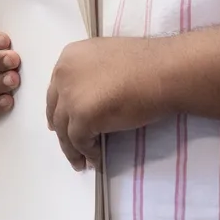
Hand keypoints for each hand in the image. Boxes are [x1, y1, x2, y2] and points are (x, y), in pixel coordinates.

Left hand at [45, 37, 161, 170]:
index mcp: (69, 57)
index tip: (59, 124)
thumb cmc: (145, 64)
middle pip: (56, 110)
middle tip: (69, 146)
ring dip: (72, 149)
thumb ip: (90, 75)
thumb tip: (88, 98)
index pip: (57, 89)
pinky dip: (88, 153)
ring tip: (81, 163)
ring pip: (64, 129)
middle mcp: (63, 74)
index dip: (59, 109)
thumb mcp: (106, 60)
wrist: (163, 71)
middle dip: (61, 130)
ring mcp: (70, 96)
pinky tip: (96, 159)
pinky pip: (79, 141)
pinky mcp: (82, 116)